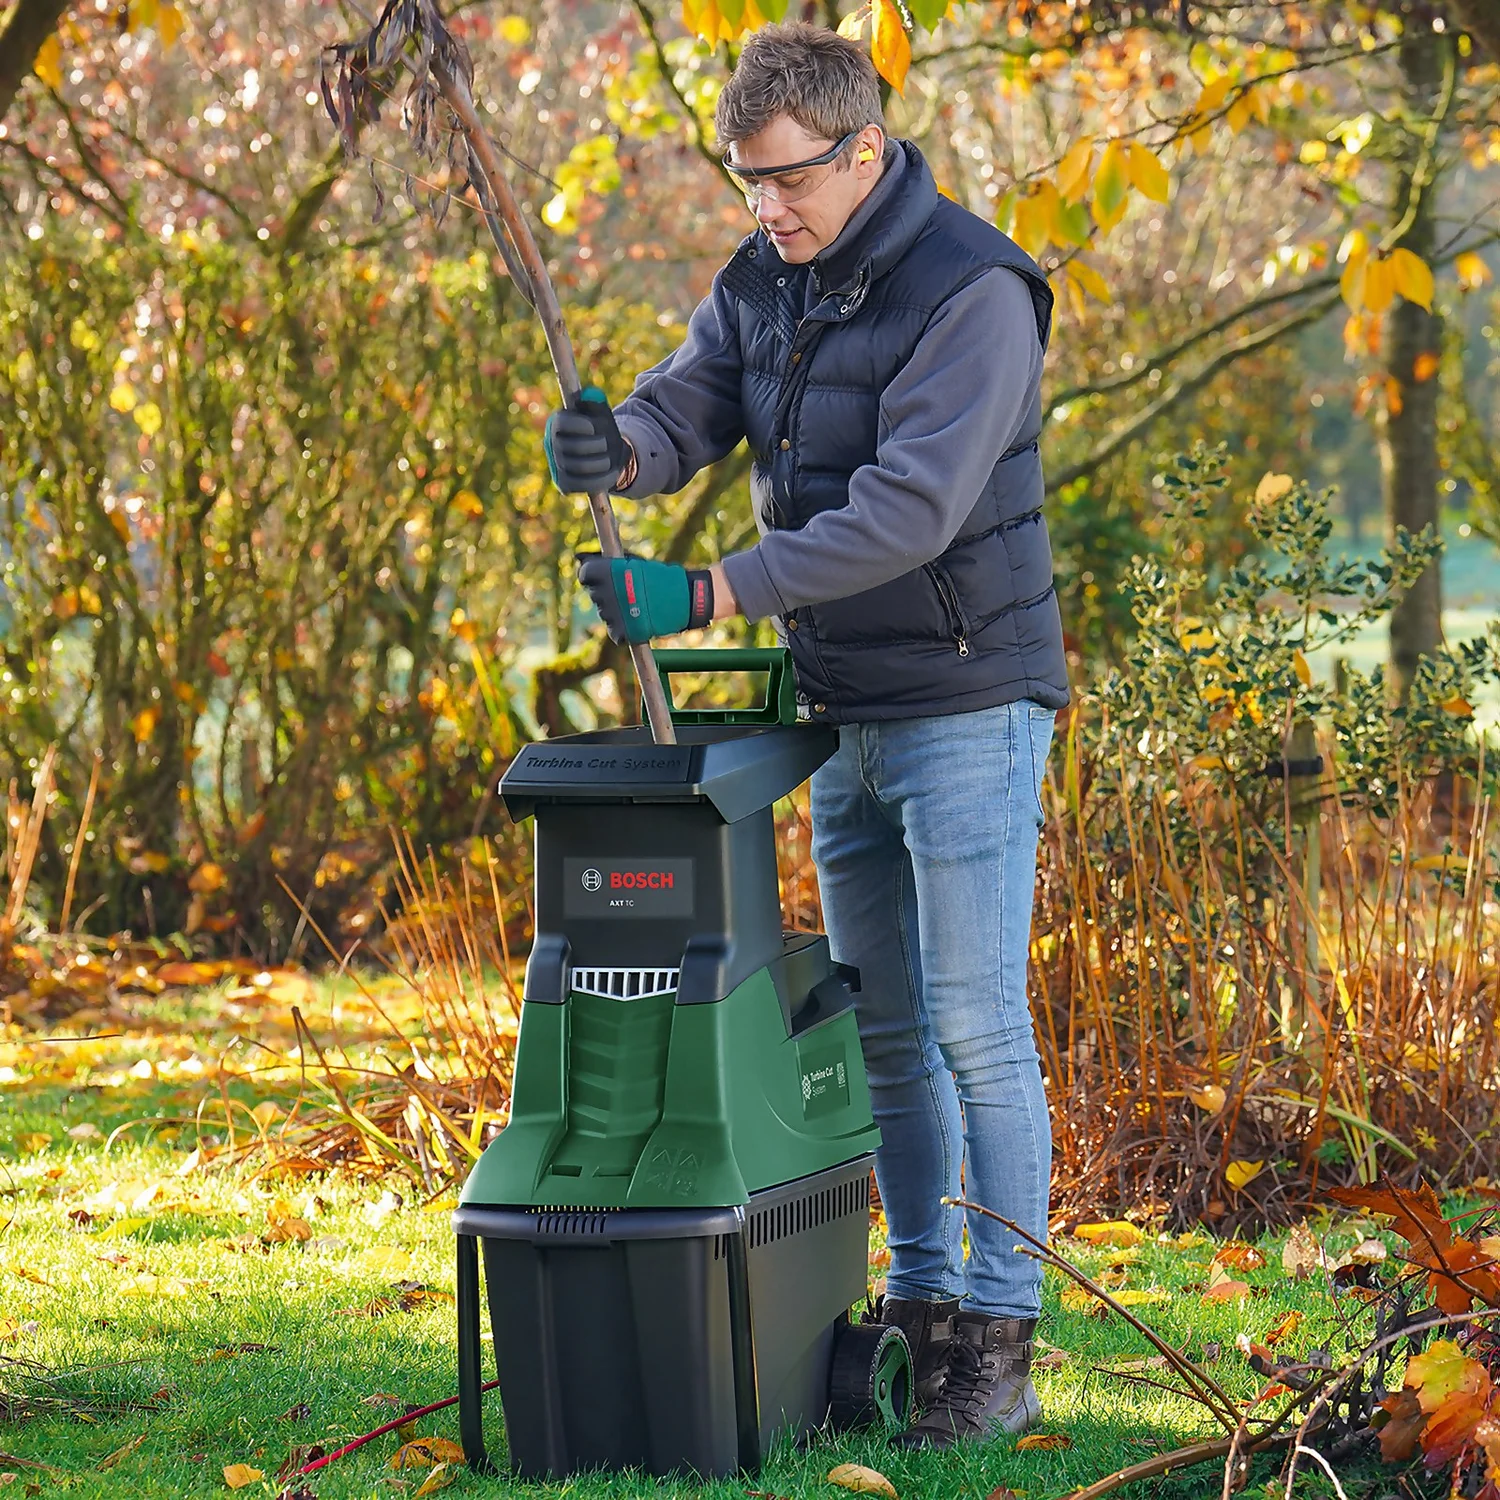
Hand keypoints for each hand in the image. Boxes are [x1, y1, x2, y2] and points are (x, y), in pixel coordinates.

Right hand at [543, 386, 631, 492]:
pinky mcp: (565, 484)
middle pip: (573, 446)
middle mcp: (552, 444)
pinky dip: (602, 478)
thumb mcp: (600, 413)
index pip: (562, 423)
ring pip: (580, 467)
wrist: (605, 454)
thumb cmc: (602, 429)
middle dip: (596, 445)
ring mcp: (557, 465)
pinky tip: (613, 471)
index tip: (593, 427)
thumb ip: (596, 403)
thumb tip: (591, 396)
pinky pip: (584, 485)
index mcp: (557, 422)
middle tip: (606, 443)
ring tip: (610, 457)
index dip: (578, 425)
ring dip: (602, 462)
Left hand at [577, 554, 713, 644]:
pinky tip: (638, 620)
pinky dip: (624, 629)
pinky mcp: (621, 633)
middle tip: (629, 593)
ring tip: (637, 606)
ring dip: (616, 611)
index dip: (593, 576)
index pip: (584, 574)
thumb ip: (603, 561)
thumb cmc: (658, 577)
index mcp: (606, 572)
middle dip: (607, 594)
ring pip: (605, 614)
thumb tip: (578, 558)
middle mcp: (605, 593)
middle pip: (595, 595)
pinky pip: (615, 632)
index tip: (605, 578)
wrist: (684, 598)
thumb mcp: (631, 562)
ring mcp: (612, 615)